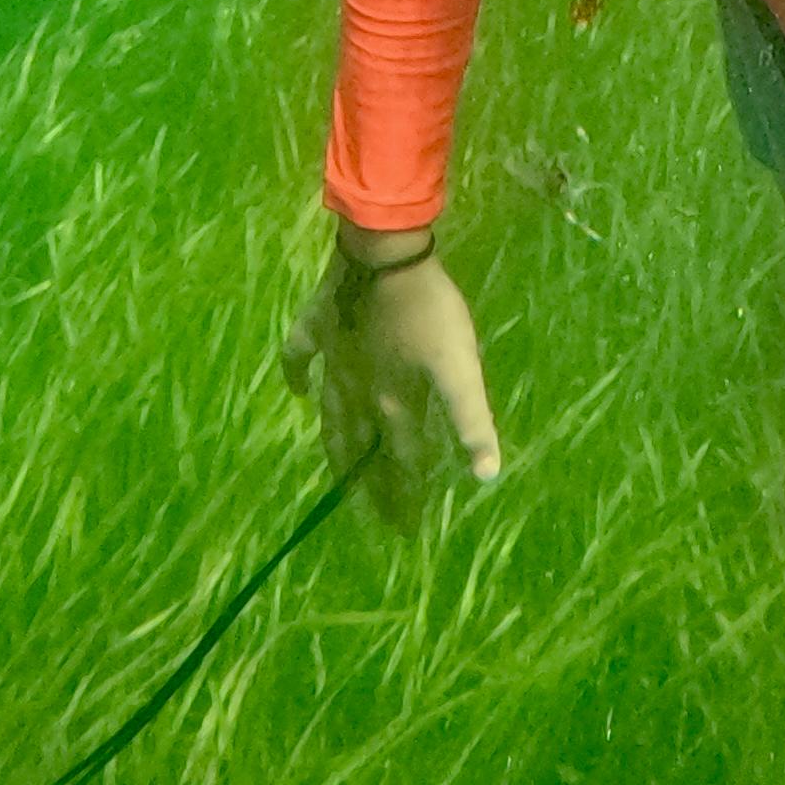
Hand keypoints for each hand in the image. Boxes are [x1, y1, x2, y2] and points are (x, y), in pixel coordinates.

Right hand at [279, 235, 503, 522]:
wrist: (386, 253)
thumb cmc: (429, 309)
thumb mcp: (460, 367)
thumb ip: (470, 420)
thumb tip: (487, 476)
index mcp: (393, 404)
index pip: (401, 466)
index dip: (406, 500)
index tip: (406, 532)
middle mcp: (358, 392)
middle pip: (362, 450)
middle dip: (369, 487)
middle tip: (371, 517)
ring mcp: (333, 359)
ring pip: (331, 416)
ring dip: (336, 448)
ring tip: (336, 473)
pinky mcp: (318, 326)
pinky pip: (299, 358)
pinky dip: (296, 377)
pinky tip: (297, 392)